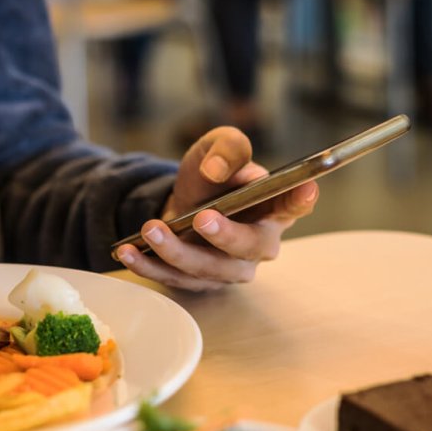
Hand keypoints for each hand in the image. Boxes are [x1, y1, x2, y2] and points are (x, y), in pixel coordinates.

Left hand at [114, 126, 317, 290]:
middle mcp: (258, 243)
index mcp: (273, 208)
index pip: (294, 205)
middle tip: (202, 218)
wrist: (180, 202)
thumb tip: (217, 169)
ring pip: (208, 269)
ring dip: (177, 252)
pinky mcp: (198, 282)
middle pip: (251, 248)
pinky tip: (127, 250)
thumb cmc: (210, 176)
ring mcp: (228, 268)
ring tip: (151, 229)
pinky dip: (149, 265)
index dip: (300, 200)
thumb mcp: (216, 148)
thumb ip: (226, 148)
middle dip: (226, 236)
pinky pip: (174, 279)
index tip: (305, 188)